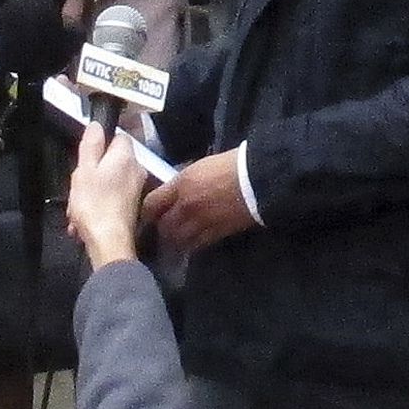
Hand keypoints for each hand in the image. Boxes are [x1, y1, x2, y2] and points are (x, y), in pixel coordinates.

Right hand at [65, 121, 148, 268]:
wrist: (108, 241)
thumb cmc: (95, 204)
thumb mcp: (84, 170)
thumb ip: (91, 145)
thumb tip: (96, 125)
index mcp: (126, 156)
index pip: (117, 136)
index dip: (99, 145)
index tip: (85, 159)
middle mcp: (136, 169)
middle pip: (109, 162)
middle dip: (90, 174)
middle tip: (78, 188)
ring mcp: (135, 188)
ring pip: (107, 182)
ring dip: (89, 194)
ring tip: (77, 209)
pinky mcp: (131, 205)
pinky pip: (110, 198)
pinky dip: (96, 206)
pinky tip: (82, 220)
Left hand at [140, 148, 256, 254]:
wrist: (261, 177)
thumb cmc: (235, 163)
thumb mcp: (203, 165)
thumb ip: (186, 180)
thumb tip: (177, 189)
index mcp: (182, 184)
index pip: (152, 204)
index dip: (147, 213)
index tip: (147, 216)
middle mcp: (187, 206)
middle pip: (164, 226)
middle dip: (161, 230)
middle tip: (160, 232)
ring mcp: (202, 222)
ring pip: (179, 239)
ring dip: (176, 241)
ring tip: (175, 243)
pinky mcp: (218, 232)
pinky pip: (198, 244)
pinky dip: (193, 245)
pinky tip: (193, 245)